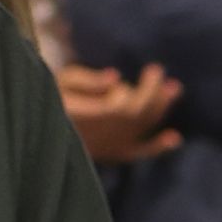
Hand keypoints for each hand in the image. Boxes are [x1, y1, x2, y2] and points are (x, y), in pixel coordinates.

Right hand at [59, 61, 181, 164]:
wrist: (46, 131)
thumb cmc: (53, 97)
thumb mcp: (61, 81)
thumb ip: (87, 80)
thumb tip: (115, 76)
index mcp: (84, 117)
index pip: (116, 108)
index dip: (128, 91)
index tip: (136, 71)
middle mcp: (101, 134)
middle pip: (134, 116)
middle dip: (150, 92)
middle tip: (156, 69)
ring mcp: (111, 146)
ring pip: (141, 129)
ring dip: (159, 108)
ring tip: (174, 87)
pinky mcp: (116, 152)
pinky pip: (140, 152)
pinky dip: (158, 147)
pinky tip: (175, 138)